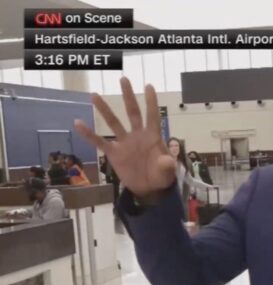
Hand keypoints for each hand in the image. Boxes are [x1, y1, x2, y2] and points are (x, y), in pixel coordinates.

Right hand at [74, 77, 175, 200]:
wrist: (149, 189)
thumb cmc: (161, 176)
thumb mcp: (167, 172)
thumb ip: (166, 165)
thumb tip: (167, 161)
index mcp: (152, 136)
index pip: (152, 116)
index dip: (151, 102)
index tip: (149, 86)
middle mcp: (137, 135)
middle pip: (132, 112)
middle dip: (128, 96)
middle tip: (123, 79)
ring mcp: (124, 143)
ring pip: (114, 123)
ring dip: (105, 110)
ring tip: (94, 95)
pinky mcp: (114, 153)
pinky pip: (99, 142)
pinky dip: (89, 134)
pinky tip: (78, 123)